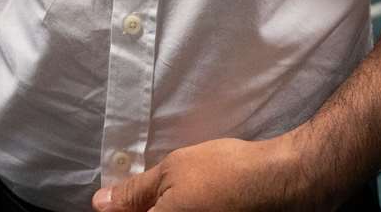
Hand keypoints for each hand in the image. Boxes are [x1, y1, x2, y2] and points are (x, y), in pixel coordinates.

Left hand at [91, 135, 327, 211]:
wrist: (279, 180)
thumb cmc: (224, 172)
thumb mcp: (171, 172)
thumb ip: (134, 192)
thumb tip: (101, 202)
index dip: (124, 210)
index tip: (122, 202)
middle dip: (144, 209)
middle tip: (152, 194)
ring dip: (164, 207)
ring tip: (182, 194)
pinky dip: (183, 208)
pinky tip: (191, 201)